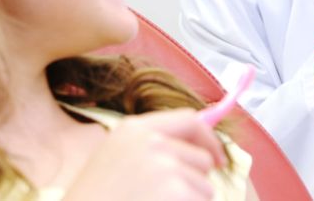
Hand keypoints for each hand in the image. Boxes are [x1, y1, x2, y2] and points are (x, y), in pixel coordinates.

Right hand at [64, 109, 227, 200]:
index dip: (208, 140)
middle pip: (201, 158)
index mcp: (134, 129)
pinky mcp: (175, 191)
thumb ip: (150, 147)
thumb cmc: (95, 198)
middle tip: (166, 197)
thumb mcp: (115, 159)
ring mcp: (164, 167)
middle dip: (195, 181)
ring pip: (204, 187)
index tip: (218, 159)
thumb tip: (200, 151)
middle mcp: (151, 142)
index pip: (189, 120)